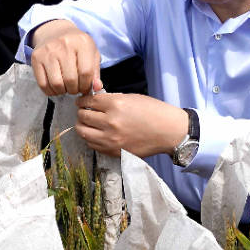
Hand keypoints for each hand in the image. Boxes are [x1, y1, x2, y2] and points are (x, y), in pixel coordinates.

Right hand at [30, 20, 101, 95]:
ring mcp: (48, 51)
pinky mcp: (36, 58)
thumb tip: (96, 88)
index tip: (85, 88)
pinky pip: (43, 84)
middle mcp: (64, 44)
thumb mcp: (91, 53)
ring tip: (66, 88)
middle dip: (75, 90)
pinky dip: (50, 91)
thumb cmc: (76, 45)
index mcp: (82, 43)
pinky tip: (55, 87)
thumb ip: (95, 72)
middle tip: (75, 88)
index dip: (86, 85)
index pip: (86, 72)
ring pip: (57, 84)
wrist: (55, 32)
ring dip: (63, 91)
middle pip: (71, 80)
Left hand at [74, 93, 188, 157]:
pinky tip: (96, 134)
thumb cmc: (153, 111)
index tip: (82, 101)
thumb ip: (111, 98)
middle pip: (82, 116)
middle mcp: (110, 122)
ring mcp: (111, 139)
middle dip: (81, 112)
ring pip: (83, 132)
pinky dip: (91, 138)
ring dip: (83, 126)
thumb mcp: (131, 97)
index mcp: (115, 104)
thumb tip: (94, 98)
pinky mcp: (114, 151)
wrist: (168, 131)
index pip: (88, 101)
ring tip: (88, 123)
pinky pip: (92, 144)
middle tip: (84, 111)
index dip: (83, 100)